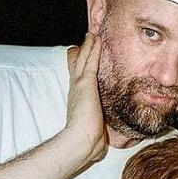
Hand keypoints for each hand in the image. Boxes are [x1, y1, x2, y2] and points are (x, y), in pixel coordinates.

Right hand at [65, 32, 106, 162]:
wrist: (82, 140)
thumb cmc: (88, 140)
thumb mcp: (93, 131)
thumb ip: (97, 132)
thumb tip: (102, 145)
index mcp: (77, 99)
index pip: (77, 78)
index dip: (79, 67)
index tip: (81, 59)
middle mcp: (76, 89)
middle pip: (78, 65)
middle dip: (82, 52)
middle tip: (86, 39)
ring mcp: (80, 84)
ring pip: (84, 59)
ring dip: (88, 45)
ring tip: (92, 33)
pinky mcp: (86, 82)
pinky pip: (91, 60)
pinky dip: (93, 48)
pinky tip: (96, 38)